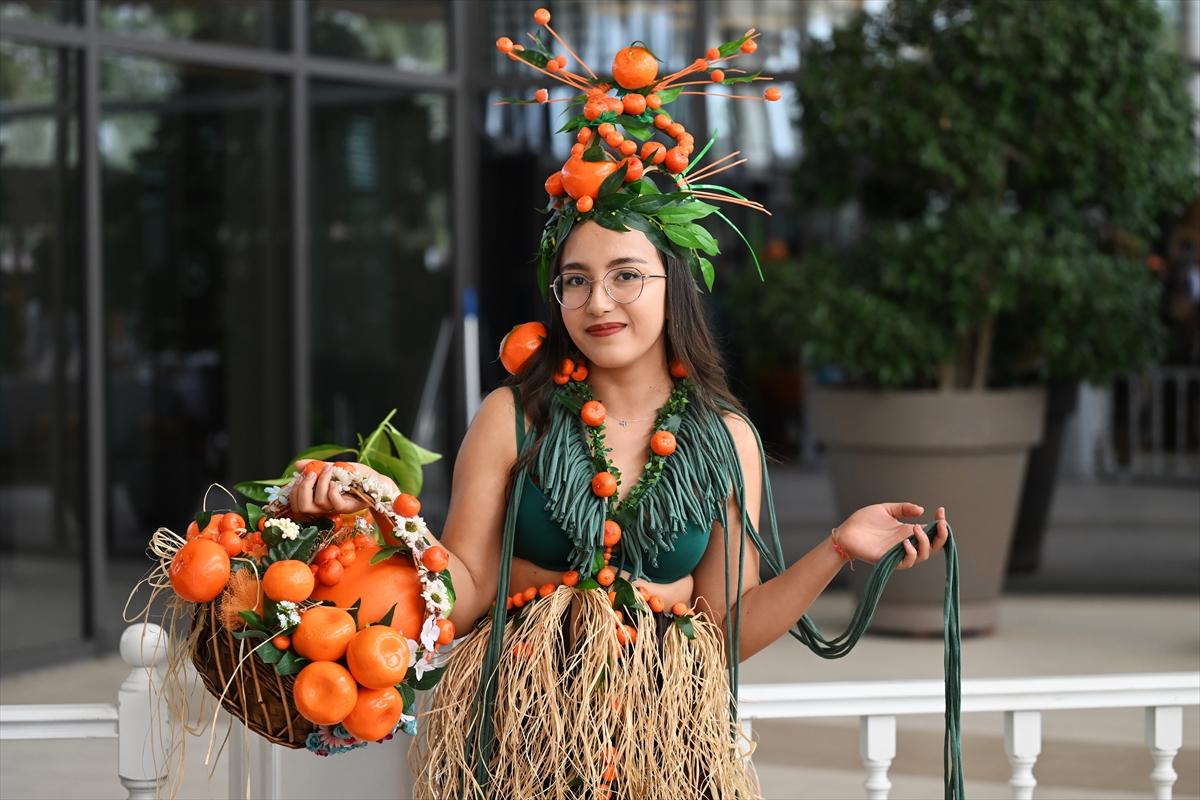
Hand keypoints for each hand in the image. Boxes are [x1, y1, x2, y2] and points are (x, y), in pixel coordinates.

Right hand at [289, 460, 396, 516]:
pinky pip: (334, 504)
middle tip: (312, 473)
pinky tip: (336, 482)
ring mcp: (336, 508)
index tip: (300, 477)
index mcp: (317, 500)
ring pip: (318, 503)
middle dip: (302, 489)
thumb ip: (315, 466)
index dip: (293, 491)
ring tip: (329, 470)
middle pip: (302, 508)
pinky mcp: (348, 508)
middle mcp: (324, 507)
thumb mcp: (333, 467)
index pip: (296, 504)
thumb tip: (297, 465)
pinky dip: (332, 491)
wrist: (376, 479)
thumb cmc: (355, 475)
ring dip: (320, 483)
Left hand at [833, 503, 947, 569]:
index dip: (940, 523)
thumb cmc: (864, 521)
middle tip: (939, 523)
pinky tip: (906, 542)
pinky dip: (910, 553)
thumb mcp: (886, 509)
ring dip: (924, 542)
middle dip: (941, 536)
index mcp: (907, 531)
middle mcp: (907, 543)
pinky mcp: (889, 560)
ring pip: (923, 555)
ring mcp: (898, 553)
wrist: (846, 532)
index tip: (940, 511)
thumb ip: (904, 508)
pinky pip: (906, 562)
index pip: (932, 531)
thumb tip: (921, 510)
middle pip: (933, 546)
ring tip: (916, 528)